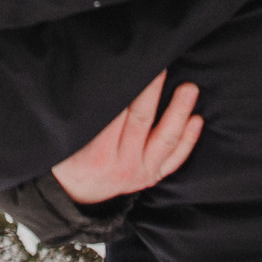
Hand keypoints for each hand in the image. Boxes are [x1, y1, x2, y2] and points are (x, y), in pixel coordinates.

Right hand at [50, 73, 202, 205]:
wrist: (75, 198)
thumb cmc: (66, 159)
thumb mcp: (64, 141)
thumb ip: (81, 116)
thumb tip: (94, 78)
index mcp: (96, 155)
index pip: (114, 114)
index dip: (124, 87)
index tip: (134, 64)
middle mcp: (121, 165)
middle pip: (141, 120)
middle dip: (153, 90)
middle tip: (161, 63)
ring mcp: (140, 173)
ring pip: (165, 139)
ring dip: (179, 112)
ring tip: (190, 88)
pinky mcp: (152, 177)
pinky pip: (175, 160)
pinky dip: (188, 140)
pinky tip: (197, 119)